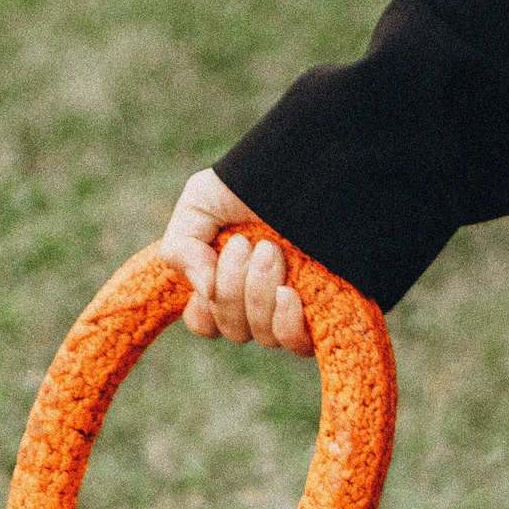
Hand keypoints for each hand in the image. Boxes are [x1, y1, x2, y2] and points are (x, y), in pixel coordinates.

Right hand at [159, 169, 315, 356]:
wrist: (316, 163)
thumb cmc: (258, 178)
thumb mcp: (201, 201)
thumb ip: (182, 246)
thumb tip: (201, 291)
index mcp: (229, 278)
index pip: (206, 322)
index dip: (203, 310)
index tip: (210, 272)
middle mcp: (260, 299)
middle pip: (231, 330)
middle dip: (232, 288)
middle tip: (247, 244)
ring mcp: (294, 309)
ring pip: (261, 336)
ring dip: (257, 294)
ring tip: (272, 250)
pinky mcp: (325, 313)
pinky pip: (297, 345)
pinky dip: (285, 324)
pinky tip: (289, 294)